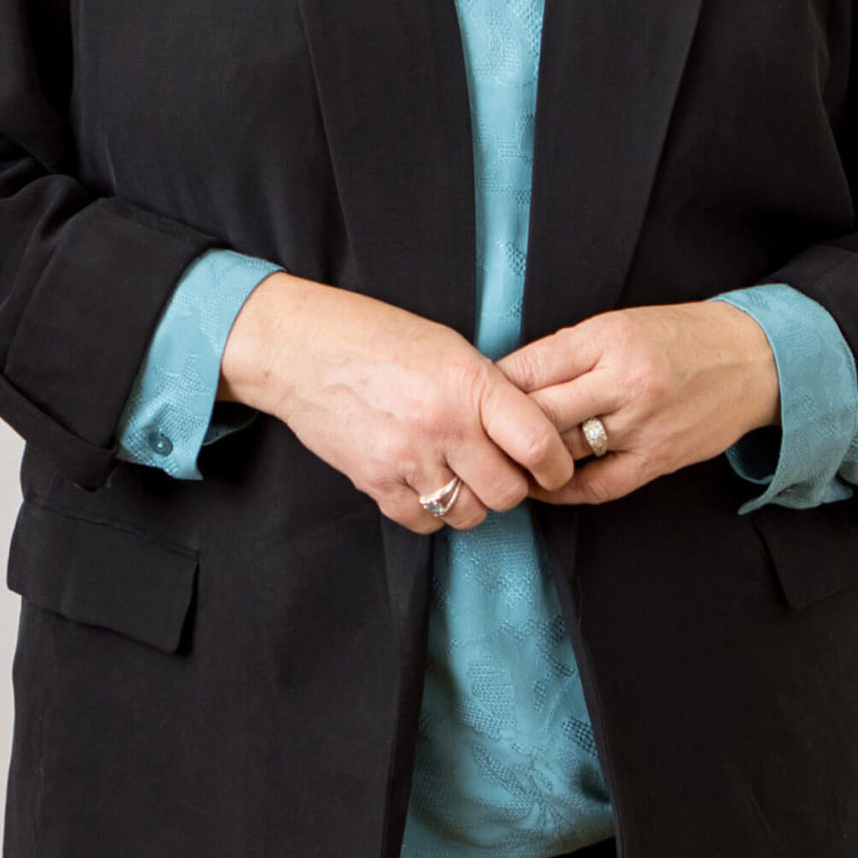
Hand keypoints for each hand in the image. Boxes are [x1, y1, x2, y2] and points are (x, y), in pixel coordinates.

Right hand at [217, 273, 578, 531]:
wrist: (299, 349)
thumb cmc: (376, 337)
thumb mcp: (449, 348)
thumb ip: (491, 392)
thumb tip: (529, 434)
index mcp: (470, 384)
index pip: (538, 445)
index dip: (557, 466)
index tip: (556, 469)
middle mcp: (442, 426)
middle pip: (507, 492)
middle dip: (511, 485)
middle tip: (499, 467)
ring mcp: (406, 460)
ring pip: (468, 513)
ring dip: (472, 499)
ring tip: (457, 470)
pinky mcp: (375, 484)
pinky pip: (425, 521)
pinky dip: (432, 509)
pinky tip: (424, 479)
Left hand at [492, 301, 779, 504]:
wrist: (753, 360)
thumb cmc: (680, 337)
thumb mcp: (621, 324)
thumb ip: (568, 351)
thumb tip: (509, 378)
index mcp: (611, 338)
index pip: (531, 367)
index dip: (493, 386)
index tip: (473, 395)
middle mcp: (625, 383)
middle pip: (540, 414)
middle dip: (500, 426)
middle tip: (476, 434)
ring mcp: (642, 426)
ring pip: (563, 452)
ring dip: (527, 460)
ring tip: (500, 461)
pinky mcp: (657, 460)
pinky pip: (597, 486)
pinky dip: (562, 491)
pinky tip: (541, 486)